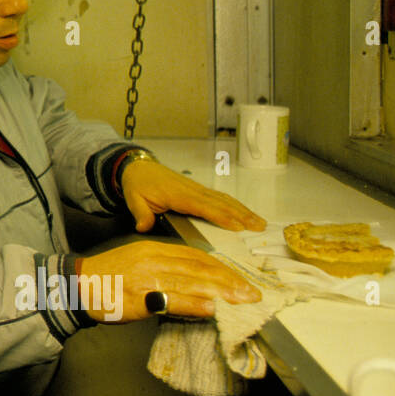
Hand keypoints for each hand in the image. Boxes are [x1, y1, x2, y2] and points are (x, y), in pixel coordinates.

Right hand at [79, 240, 261, 321]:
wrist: (76, 284)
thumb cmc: (107, 277)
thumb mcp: (137, 262)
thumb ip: (164, 269)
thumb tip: (192, 283)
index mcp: (153, 249)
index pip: (196, 256)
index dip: (221, 268)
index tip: (241, 280)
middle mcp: (153, 259)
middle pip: (198, 268)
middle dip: (229, 281)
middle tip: (252, 293)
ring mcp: (146, 277)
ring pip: (190, 282)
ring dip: (219, 292)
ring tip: (241, 301)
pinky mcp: (138, 297)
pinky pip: (170, 300)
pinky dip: (193, 304)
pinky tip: (210, 309)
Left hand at [121, 159, 265, 232]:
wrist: (138, 167)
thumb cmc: (138, 184)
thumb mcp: (134, 199)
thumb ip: (141, 214)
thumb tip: (143, 227)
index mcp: (178, 194)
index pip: (203, 207)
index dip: (221, 216)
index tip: (237, 226)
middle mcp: (192, 190)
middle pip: (221, 204)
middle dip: (242, 215)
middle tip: (259, 227)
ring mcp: (197, 189)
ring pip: (225, 200)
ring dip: (243, 211)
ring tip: (260, 222)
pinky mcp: (199, 190)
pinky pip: (220, 198)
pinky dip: (235, 205)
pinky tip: (246, 213)